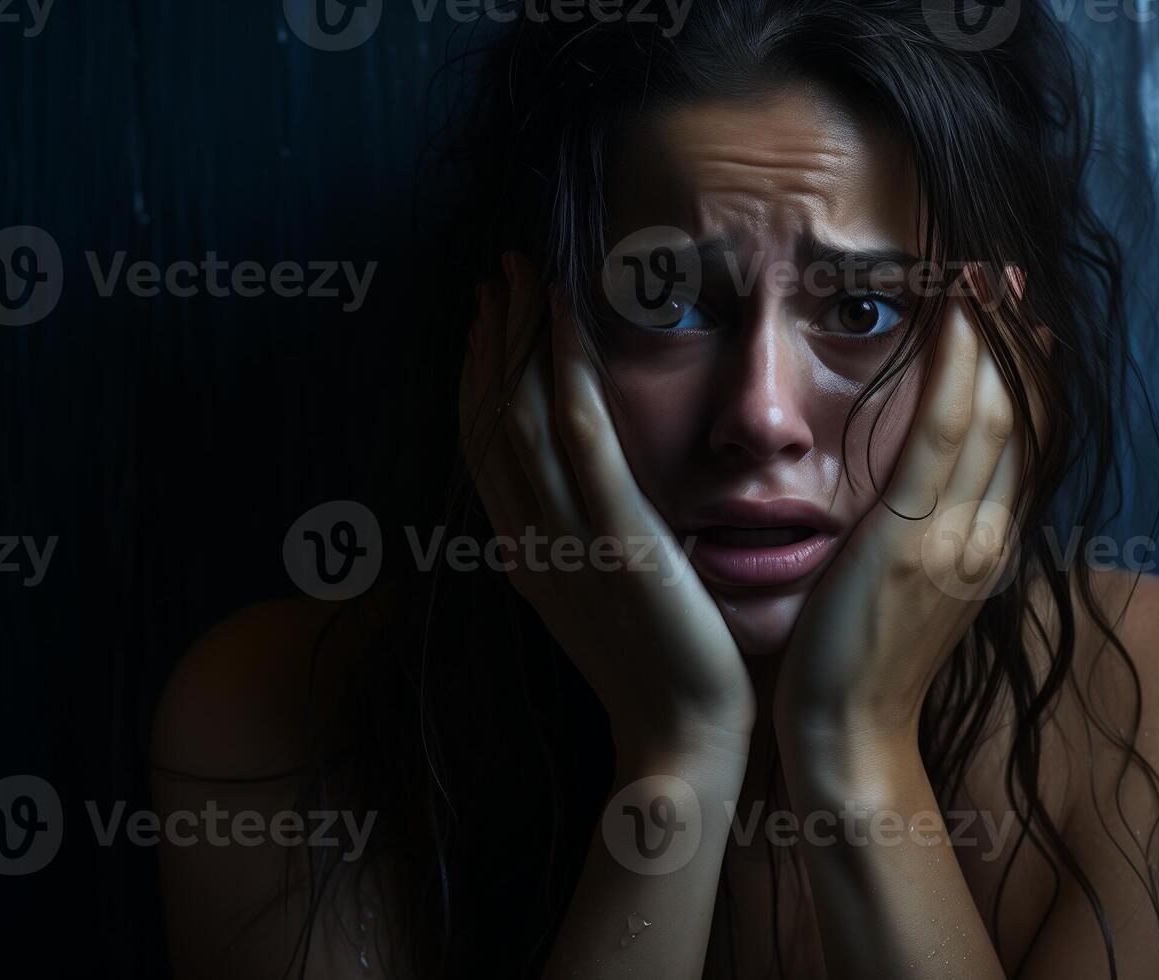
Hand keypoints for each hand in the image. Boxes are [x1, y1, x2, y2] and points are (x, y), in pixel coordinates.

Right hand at [459, 253, 754, 749]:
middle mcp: (531, 536)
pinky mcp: (618, 537)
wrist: (680, 739)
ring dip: (518, 335)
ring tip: (520, 272)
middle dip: (490, 337)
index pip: (486, 445)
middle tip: (496, 271)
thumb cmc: (660, 670)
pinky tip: (565, 320)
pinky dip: (566, 371)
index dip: (479, 375)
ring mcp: (569, 535)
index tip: (486, 318)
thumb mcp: (602, 596)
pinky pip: (581, 438)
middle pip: (491, 417)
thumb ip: (584, 539)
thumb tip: (585, 492)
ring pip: (522, 415)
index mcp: (526, 551)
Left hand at [774, 303, 1019, 749]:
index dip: (1030, 375)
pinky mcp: (909, 538)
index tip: (1023, 320)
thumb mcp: (913, 594)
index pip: (1025, 442)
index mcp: (987, 548)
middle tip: (1007, 272)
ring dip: (990, 335)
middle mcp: (986, 536)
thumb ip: (929, 539)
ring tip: (982, 272)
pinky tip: (951, 317)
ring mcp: (954, 536)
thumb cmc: (860, 665)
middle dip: (1017, 339)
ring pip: (994, 413)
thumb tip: (926, 494)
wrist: (846, 739)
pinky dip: (954, 369)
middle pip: (1023, 416)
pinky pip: (943, 433)